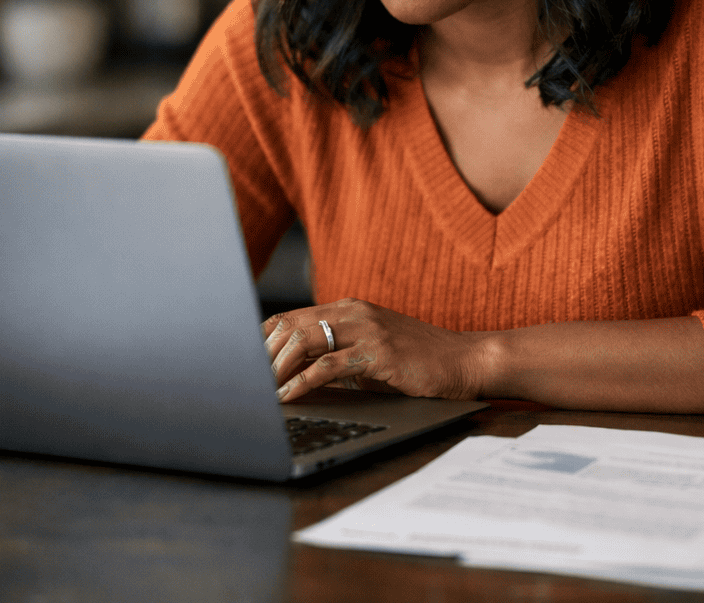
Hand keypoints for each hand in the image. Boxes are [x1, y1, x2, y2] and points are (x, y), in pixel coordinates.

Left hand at [261, 298, 490, 402]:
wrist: (464, 361)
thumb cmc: (416, 362)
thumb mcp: (369, 353)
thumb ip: (335, 356)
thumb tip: (291, 376)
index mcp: (346, 308)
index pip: (289, 317)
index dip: (259, 340)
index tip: (239, 364)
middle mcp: (352, 312)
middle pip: (289, 326)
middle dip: (260, 357)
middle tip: (242, 384)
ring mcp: (366, 329)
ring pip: (304, 341)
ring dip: (276, 370)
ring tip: (260, 394)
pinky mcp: (378, 352)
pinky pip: (329, 365)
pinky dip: (302, 382)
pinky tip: (289, 396)